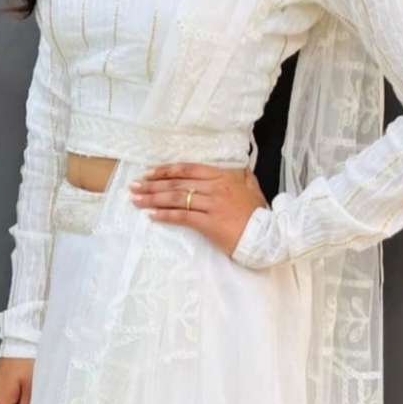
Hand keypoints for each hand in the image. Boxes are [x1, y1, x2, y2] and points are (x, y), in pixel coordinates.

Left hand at [129, 162, 269, 258]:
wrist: (268, 235)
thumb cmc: (258, 213)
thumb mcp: (251, 187)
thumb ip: (241, 176)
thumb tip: (238, 168)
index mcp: (222, 176)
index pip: (187, 169)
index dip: (166, 170)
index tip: (149, 173)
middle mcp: (215, 187)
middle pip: (177, 183)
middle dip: (152, 184)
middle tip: (134, 186)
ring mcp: (212, 205)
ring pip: (176, 198)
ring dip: (153, 199)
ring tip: (136, 200)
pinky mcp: (210, 223)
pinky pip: (183, 217)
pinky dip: (165, 215)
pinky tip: (152, 216)